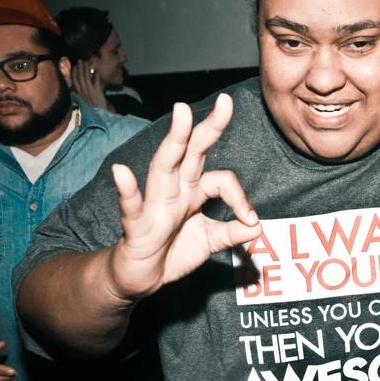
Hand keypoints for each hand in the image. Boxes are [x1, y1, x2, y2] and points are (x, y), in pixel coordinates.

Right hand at [70, 60, 108, 110]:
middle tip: (80, 60)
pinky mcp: (97, 91)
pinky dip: (96, 75)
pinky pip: (96, 80)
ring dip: (86, 68)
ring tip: (86, 61)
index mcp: (78, 92)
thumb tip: (77, 83)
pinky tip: (96, 70)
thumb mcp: (82, 99)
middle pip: (79, 76)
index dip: (73, 72)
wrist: (98, 114)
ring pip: (86, 76)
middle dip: (79, 67)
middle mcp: (82, 90)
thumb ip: (80, 91)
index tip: (74, 65)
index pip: (74, 80)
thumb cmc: (90, 107)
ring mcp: (89, 90)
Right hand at [108, 94, 261, 301]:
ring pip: (164, 167)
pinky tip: (122, 173)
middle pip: (192, 153)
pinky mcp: (136, 227)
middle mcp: (174, 192)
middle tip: (226, 102)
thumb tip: (257, 226)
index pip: (221, 179)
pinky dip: (128, 190)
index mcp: (192, 192)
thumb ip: (233, 232)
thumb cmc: (171, 252)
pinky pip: (132, 207)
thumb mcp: (210, 241)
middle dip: (208, 127)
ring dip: (174, 140)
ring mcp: (154, 206)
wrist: (138, 278)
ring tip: (181, 112)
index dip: (240, 197)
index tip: (250, 220)